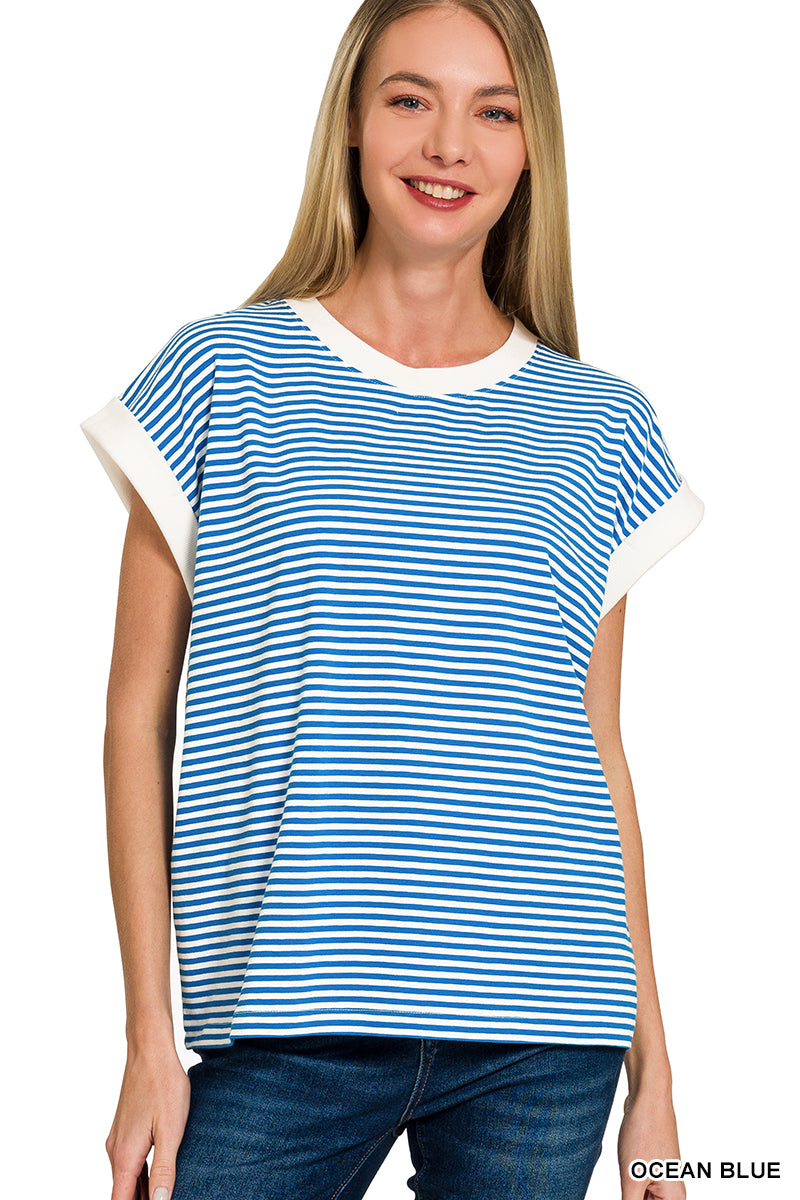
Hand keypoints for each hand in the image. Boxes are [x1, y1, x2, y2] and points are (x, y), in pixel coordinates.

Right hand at [106, 1039, 190, 1199]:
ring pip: (126, 1178)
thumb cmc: (164, 1085)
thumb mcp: (171, 1130)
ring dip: (140, 1192)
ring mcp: (119, 1139)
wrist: (150, 1050)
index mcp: (126, 1156)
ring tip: (162, 1195)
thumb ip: (165, 1169)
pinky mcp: (125, 1130)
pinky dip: (140, 1176)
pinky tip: (156, 1178)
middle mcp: (116, 1151)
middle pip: (123, 1193)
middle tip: (165, 1199)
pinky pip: (129, 1162)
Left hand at [618, 1089, 685, 1199]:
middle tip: (628, 1176)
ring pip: (641, 1198)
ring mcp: (661, 1178)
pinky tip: (623, 1170)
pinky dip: (628, 1186)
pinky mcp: (650, 1166)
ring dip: (629, 1193)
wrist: (648, 1097)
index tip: (630, 1189)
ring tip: (628, 1164)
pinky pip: (638, 1186)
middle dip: (631, 1197)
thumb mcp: (632, 1178)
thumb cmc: (645, 1133)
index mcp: (674, 1198)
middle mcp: (672, 1191)